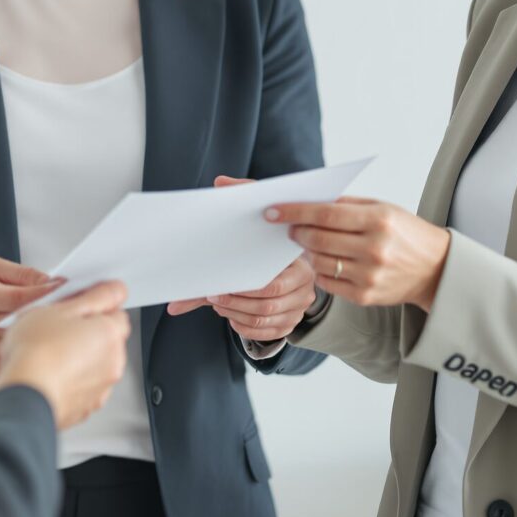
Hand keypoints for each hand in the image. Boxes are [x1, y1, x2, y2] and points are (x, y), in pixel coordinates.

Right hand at [0, 257, 62, 373]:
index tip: (67, 289)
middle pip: (23, 322)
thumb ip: (25, 274)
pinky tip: (47, 341)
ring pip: (24, 343)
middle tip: (75, 307)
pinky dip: (35, 349)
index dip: (46, 293)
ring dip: (46, 335)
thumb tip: (53, 283)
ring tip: (64, 324)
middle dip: (50, 314)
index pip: (18, 297)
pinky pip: (19, 356)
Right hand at [0, 281, 131, 428]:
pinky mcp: (84, 408)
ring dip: (77, 358)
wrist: (22, 398)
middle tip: (54, 330)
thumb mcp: (59, 308)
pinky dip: (69, 381)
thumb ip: (94, 296)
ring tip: (46, 355)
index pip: (115, 311)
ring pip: (93, 364)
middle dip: (85, 333)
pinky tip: (47, 375)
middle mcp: (113, 363)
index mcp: (110, 334)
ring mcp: (100, 389)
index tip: (73, 308)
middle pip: (105, 339)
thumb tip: (115, 289)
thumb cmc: (34, 353)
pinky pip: (80, 387)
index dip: (92, 306)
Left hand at [166, 176, 316, 340]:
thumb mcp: (260, 221)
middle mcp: (306, 289)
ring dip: (234, 314)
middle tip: (210, 295)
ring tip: (217, 303)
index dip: (241, 289)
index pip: (273, 284)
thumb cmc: (269, 242)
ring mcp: (299, 309)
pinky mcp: (291, 324)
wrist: (291, 265)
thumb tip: (218, 182)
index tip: (215, 285)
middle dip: (232, 302)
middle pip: (266, 306)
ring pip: (263, 321)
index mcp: (300, 264)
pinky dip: (243, 327)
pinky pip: (265, 334)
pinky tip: (230, 315)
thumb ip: (241, 199)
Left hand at [268, 197, 451, 310]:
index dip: (294, 212)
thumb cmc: (405, 232)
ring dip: (306, 252)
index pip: (324, 214)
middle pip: (317, 239)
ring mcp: (369, 276)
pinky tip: (323, 261)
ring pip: (319, 262)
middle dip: (296, 232)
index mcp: (379, 220)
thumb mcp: (382, 208)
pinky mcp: (365, 297)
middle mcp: (374, 249)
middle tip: (288, 228)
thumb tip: (306, 202)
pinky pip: (327, 282)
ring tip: (306, 243)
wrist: (436, 269)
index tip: (272, 210)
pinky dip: (319, 270)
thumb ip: (346, 204)